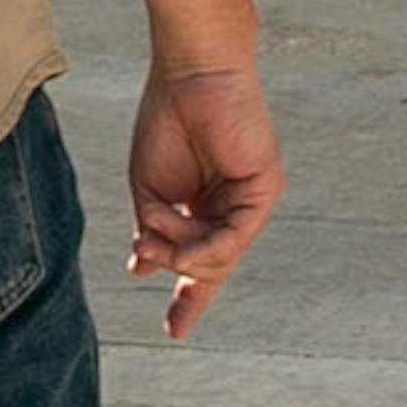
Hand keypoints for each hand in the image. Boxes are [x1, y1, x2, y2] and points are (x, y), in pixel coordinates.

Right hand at [122, 58, 282, 334]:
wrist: (188, 75)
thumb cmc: (166, 121)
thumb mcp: (150, 190)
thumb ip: (154, 230)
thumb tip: (145, 266)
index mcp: (205, 207)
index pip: (202, 262)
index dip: (187, 297)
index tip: (174, 332)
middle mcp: (232, 208)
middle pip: (211, 265)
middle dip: (179, 276)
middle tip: (143, 259)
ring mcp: (250, 200)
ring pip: (220, 255)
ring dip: (179, 252)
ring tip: (151, 233)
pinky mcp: (264, 188)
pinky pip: (235, 236)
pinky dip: (204, 245)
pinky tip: (181, 244)